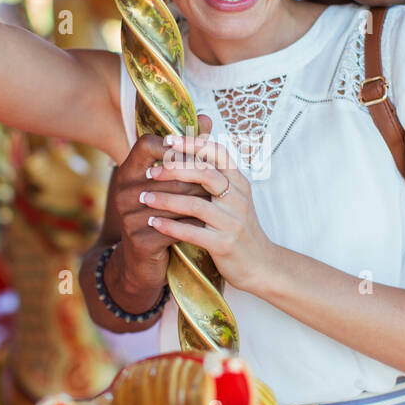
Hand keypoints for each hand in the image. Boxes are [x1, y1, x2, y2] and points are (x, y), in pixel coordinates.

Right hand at [106, 115, 213, 306]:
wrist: (141, 263)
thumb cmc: (160, 214)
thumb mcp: (168, 183)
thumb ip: (187, 150)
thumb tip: (206, 117)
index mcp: (127, 172)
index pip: (147, 145)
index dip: (174, 145)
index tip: (196, 153)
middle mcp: (124, 191)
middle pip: (168, 174)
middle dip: (197, 178)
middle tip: (220, 180)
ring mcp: (129, 216)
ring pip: (174, 201)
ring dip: (200, 201)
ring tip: (219, 201)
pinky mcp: (140, 239)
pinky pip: (175, 227)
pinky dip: (194, 226)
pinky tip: (207, 225)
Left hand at [138, 133, 275, 293]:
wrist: (261, 264)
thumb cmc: (240, 227)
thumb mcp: (234, 197)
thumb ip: (216, 175)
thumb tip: (194, 146)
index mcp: (239, 182)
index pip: (218, 153)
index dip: (193, 143)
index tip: (168, 140)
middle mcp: (239, 198)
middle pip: (206, 174)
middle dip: (174, 170)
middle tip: (149, 172)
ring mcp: (233, 222)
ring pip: (196, 204)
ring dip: (165, 199)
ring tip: (143, 197)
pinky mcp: (224, 244)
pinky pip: (193, 232)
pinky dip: (170, 226)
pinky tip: (153, 222)